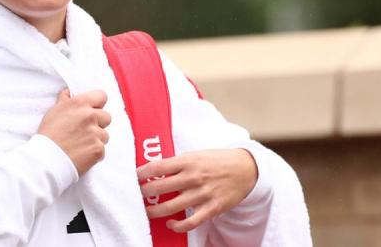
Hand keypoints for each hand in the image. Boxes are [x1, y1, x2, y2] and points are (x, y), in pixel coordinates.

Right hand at [37, 89, 110, 175]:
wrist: (47, 159)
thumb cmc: (48, 134)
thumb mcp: (54, 112)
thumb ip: (65, 100)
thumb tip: (69, 92)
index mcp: (80, 104)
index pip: (102, 96)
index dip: (97, 104)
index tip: (92, 110)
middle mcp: (90, 116)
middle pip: (107, 117)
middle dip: (99, 123)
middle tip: (85, 131)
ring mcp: (96, 133)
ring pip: (104, 135)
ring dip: (96, 139)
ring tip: (80, 144)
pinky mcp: (98, 149)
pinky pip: (102, 149)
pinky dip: (94, 153)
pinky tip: (82, 154)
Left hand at [137, 148, 257, 232]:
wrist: (246, 168)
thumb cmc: (218, 160)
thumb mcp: (196, 154)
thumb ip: (178, 162)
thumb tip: (156, 169)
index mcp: (187, 161)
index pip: (157, 167)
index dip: (141, 173)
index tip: (133, 177)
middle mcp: (193, 177)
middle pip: (159, 188)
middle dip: (143, 192)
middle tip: (137, 194)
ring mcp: (202, 193)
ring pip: (171, 207)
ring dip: (154, 211)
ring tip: (147, 211)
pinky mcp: (212, 208)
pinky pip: (191, 222)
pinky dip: (178, 226)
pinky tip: (170, 224)